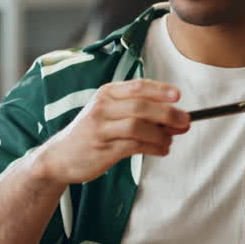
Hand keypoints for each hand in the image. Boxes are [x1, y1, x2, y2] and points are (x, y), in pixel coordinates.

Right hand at [38, 79, 188, 184]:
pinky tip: (161, 150)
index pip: (138, 86)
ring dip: (161, 134)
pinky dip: (153, 148)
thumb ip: (138, 112)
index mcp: (106, 94)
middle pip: (141, 106)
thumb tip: (175, 117)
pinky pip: (134, 146)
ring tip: (170, 141)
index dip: (160, 90)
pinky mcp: (103, 148)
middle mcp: (102, 107)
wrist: (60, 157)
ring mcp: (101, 128)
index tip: (178, 96)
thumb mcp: (108, 113)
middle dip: (168, 114)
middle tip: (185, 121)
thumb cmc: (91, 133)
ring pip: (139, 126)